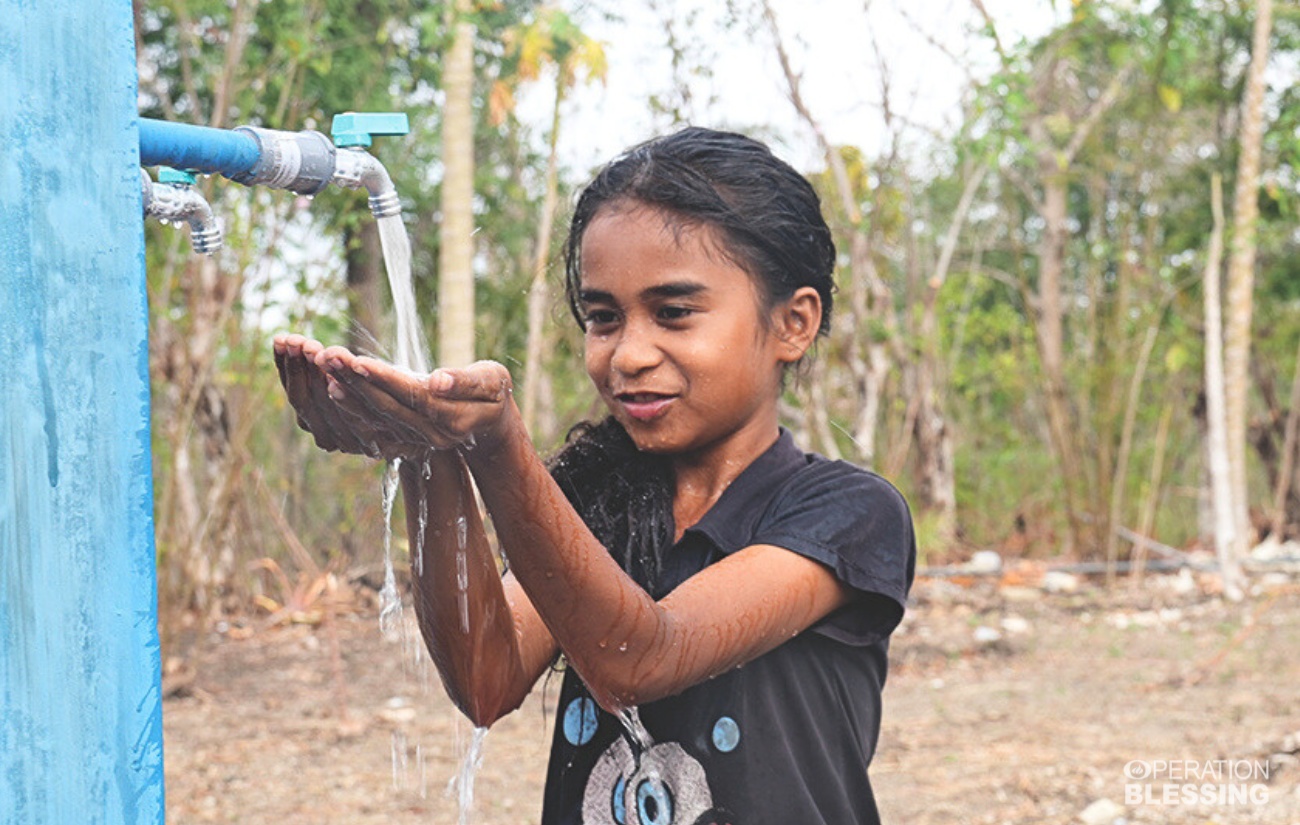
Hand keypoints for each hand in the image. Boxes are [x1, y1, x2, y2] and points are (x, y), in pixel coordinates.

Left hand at [272, 334, 515, 459]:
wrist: (491, 421)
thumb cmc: (493, 393)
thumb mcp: (493, 381)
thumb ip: (466, 382)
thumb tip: (437, 381)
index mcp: (452, 420)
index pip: (410, 397)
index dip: (382, 379)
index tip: (356, 360)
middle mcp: (430, 436)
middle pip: (386, 407)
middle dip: (354, 380)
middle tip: (327, 354)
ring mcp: (414, 441)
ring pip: (374, 415)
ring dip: (346, 389)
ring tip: (323, 364)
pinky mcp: (402, 439)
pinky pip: (371, 423)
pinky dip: (350, 405)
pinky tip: (331, 386)